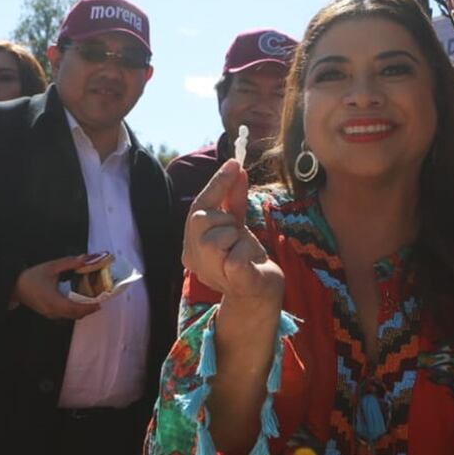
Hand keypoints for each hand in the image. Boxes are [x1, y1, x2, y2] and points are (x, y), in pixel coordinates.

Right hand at [12, 256, 100, 319]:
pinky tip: (78, 301)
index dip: (88, 308)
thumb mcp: (51, 267)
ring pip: (70, 316)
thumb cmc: (32, 277)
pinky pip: (64, 315)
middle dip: (88, 309)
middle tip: (99, 300)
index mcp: (53, 300)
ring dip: (81, 311)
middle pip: (75, 315)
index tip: (99, 303)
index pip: (74, 309)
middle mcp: (52, 310)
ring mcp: (49, 314)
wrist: (14, 286)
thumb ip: (69, 263)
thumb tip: (85, 258)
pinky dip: (74, 311)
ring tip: (91, 300)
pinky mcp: (48, 313)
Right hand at [182, 159, 283, 312]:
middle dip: (226, 217)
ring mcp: (208, 272)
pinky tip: (249, 262)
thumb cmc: (246, 258)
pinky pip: (236, 256)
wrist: (262, 291)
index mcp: (191, 243)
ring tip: (243, 251)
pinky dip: (247, 252)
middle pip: (201, 218)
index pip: (197, 208)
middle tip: (237, 230)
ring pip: (218, 237)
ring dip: (238, 237)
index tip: (234, 163)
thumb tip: (235, 167)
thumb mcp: (237, 225)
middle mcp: (192, 258)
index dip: (215, 185)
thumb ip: (234, 199)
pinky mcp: (229, 281)